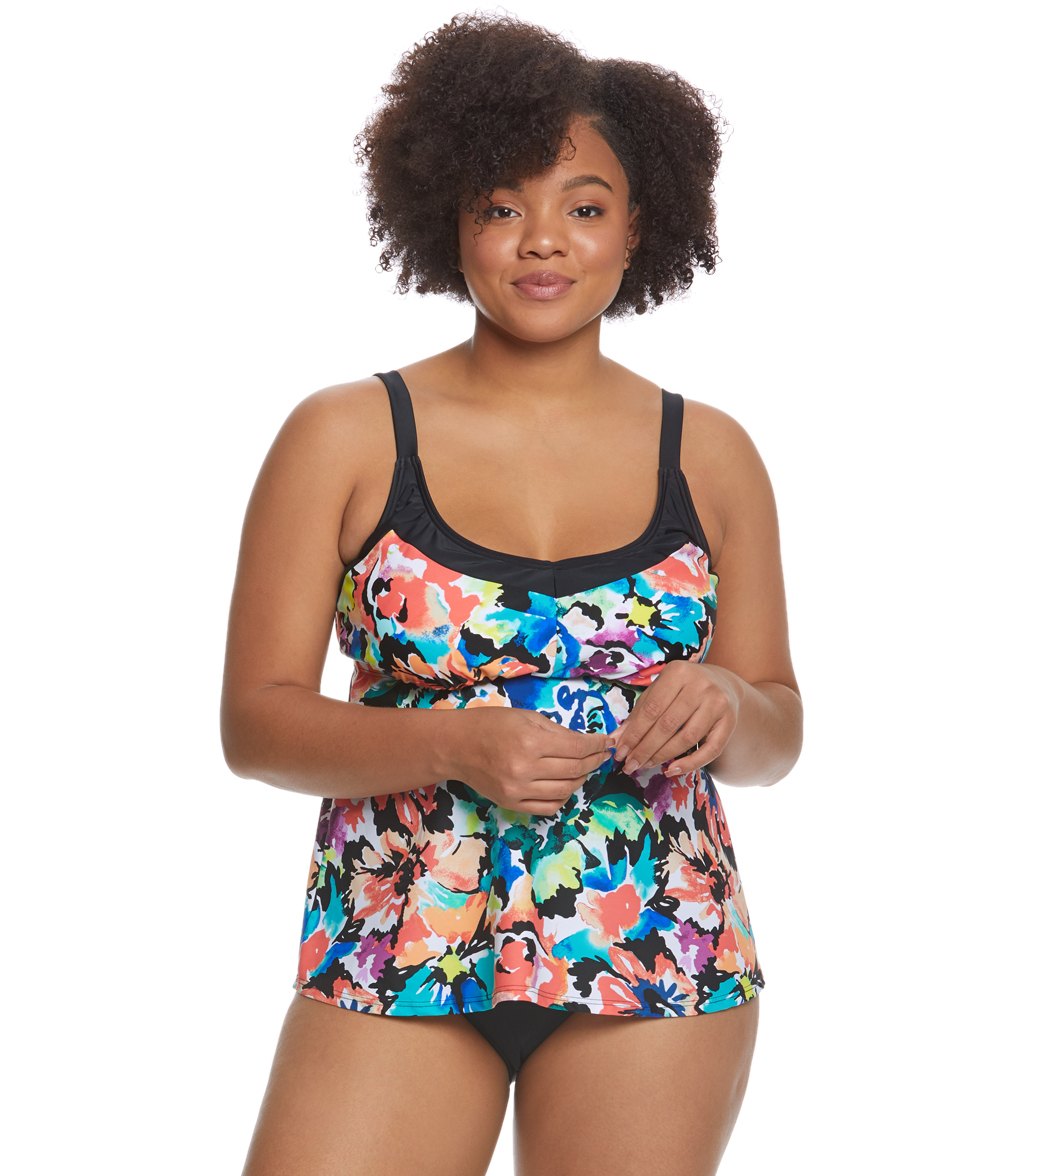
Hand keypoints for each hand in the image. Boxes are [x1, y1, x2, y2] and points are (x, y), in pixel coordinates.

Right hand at [448, 707, 616, 815]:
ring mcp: (518, 790)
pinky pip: (548, 806)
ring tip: (586, 769)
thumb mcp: (526, 717)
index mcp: (530, 742)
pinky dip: (564, 797)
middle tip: (602, 755)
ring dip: (581, 779)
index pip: (576, 747)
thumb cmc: (490, 724)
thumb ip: (557, 732)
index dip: (596, 745)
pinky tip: (566, 785)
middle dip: (594, 762)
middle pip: (574, 770)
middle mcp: (525, 769)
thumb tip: (586, 742)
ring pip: (565, 790)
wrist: (455, 747)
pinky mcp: (512, 803)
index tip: (607, 742)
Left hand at [612, 661, 739, 777]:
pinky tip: (671, 770)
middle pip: (667, 725)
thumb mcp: (659, 693)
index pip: (650, 709)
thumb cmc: (681, 689)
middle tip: (630, 765)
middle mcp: (700, 685)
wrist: (722, 684)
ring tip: (646, 766)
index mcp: (677, 672)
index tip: (620, 752)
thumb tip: (616, 741)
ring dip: (662, 756)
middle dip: (645, 749)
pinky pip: (710, 750)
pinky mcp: (729, 721)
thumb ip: (638, 714)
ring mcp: (717, 702)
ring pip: (686, 738)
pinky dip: (689, 764)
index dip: (633, 734)